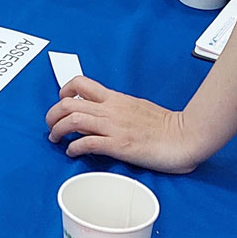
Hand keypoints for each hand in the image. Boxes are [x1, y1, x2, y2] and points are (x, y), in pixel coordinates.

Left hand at [44, 77, 207, 173]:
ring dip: (57, 130)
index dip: (64, 91)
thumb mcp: (138, 108)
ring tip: (55, 139)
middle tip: (51, 125)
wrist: (185, 136)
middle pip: (68, 103)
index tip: (61, 102)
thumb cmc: (166, 126)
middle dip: (52, 114)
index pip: (81, 84)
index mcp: (116, 98)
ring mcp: (113, 126)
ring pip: (72, 120)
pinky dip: (74, 148)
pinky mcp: (119, 145)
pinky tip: (72, 153)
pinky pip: (87, 143)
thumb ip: (120, 110)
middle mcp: (111, 109)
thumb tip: (105, 117)